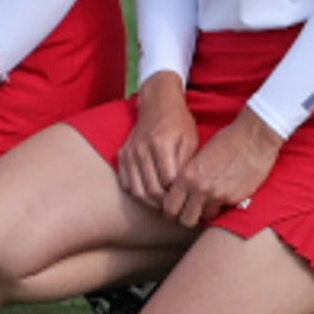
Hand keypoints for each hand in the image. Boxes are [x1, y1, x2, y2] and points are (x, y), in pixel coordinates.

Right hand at [112, 73, 198, 211]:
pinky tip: (150, 195)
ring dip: (151, 203)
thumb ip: (187, 164)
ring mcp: (130, 152)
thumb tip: (186, 188)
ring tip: (164, 206)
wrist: (157, 103)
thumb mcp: (191, 140)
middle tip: (177, 210)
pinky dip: (137, 194)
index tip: (187, 202)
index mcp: (161, 145)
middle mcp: (141, 150)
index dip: (178, 197)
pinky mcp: (123, 154)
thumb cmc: (179, 122)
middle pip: (151, 190)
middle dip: (165, 205)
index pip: (168, 183)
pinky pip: (126, 183)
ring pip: (137, 190)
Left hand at [163, 108, 283, 229]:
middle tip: (189, 214)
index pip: (170, 207)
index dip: (170, 212)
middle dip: (185, 219)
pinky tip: (223, 197)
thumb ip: (189, 174)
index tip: (174, 211)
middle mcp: (200, 189)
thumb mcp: (199, 156)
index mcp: (186, 176)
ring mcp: (218, 196)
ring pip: (205, 218)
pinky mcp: (235, 199)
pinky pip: (223, 211)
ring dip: (205, 214)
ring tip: (206, 206)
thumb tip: (184, 189)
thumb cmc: (226, 140)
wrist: (253, 138)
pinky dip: (221, 208)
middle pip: (185, 220)